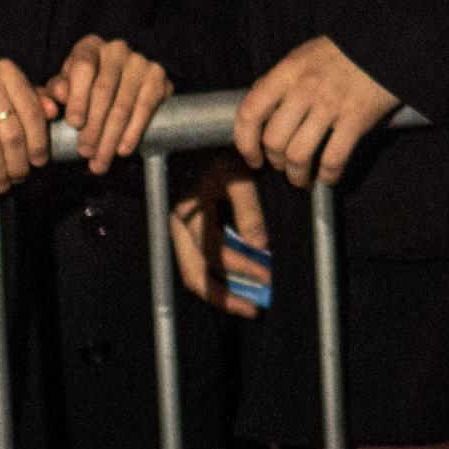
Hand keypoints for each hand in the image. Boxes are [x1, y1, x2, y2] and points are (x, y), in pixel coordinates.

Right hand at [0, 59, 56, 191]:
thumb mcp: (12, 94)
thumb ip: (36, 102)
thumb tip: (53, 112)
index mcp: (7, 71)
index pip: (31, 111)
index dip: (38, 141)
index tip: (40, 162)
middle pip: (11, 129)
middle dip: (17, 160)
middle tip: (20, 178)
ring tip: (2, 182)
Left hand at [45, 35, 172, 174]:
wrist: (122, 86)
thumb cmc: (85, 88)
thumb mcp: (65, 88)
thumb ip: (56, 91)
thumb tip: (59, 96)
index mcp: (89, 46)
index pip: (83, 67)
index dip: (78, 97)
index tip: (74, 124)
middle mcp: (117, 49)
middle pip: (104, 89)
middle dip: (94, 126)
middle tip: (86, 152)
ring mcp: (141, 61)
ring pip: (124, 104)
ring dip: (111, 136)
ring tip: (101, 159)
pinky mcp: (159, 76)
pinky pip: (146, 108)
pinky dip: (134, 131)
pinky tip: (123, 149)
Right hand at [170, 154, 269, 318]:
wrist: (202, 140)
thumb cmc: (221, 154)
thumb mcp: (237, 175)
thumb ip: (247, 208)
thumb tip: (259, 244)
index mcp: (189, 213)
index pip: (215, 251)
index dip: (243, 267)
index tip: (269, 276)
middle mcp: (180, 226)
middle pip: (196, 274)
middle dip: (227, 296)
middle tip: (256, 308)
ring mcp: (180, 231)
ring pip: (194, 274)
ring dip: (221, 294)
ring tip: (250, 306)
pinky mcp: (186, 233)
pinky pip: (197, 265)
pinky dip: (217, 281)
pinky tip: (238, 289)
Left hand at [233, 35, 399, 187]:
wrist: (389, 42)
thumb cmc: (345, 51)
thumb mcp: (305, 56)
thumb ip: (282, 81)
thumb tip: (261, 113)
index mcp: (288, 71)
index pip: (250, 111)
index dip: (245, 142)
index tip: (253, 157)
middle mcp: (304, 88)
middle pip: (274, 140)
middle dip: (276, 162)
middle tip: (285, 167)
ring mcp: (331, 104)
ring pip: (299, 155)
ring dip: (298, 175)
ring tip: (303, 178)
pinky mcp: (356, 119)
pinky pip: (333, 159)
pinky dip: (327, 175)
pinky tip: (328, 177)